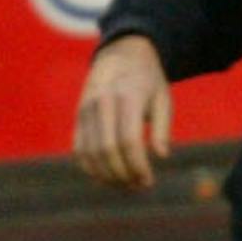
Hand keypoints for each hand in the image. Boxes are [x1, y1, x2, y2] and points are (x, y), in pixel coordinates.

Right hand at [74, 36, 171, 188]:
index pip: (129, 141)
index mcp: (128, 96)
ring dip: (107, 175)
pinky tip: (107, 177)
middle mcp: (103, 102)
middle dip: (123, 174)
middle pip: (107, 149)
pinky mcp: (78, 116)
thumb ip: (163, 128)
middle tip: (138, 186)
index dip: (137, 166)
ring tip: (125, 184)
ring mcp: (86, 109)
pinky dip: (91, 168)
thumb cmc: (147, 82)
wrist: (120, 55)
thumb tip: (161, 156)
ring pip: (90, 153)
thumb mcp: (163, 99)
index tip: (148, 181)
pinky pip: (79, 149)